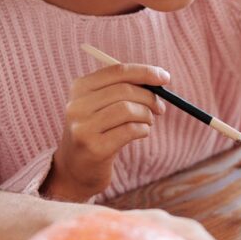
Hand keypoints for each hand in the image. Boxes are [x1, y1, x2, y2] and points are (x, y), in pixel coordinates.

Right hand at [43, 63, 168, 201]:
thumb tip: (159, 77)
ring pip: (128, 109)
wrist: (75, 169)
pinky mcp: (95, 148)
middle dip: (149, 97)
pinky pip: (129, 130)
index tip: (165, 78)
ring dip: (146, 115)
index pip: (117, 71)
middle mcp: (77, 106)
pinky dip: (143, 129)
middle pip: (125, 90)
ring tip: (148, 122)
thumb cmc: (97, 131)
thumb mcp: (101, 105)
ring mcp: (83, 128)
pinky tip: (141, 133)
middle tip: (160, 107)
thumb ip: (124, 88)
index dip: (145, 72)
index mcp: (79, 88)